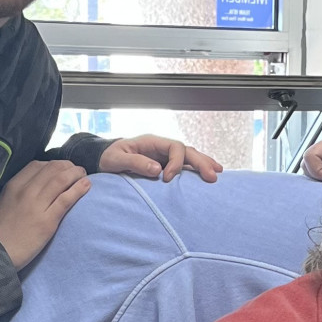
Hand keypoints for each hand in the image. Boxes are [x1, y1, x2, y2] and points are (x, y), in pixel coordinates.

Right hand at [0, 159, 89, 269]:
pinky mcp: (47, 221)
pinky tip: (87, 186)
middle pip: (51, 169)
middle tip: (77, 170)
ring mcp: (36, 205)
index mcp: (12, 186)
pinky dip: (78, 189)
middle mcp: (25, 191)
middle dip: (67, 166)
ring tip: (84, 175)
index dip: (53, 164)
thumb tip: (33, 188)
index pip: (36, 165)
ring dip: (76, 174)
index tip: (62, 168)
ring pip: (60, 180)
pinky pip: (65, 199)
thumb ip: (16, 194)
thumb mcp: (2, 204)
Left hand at [98, 134, 221, 181]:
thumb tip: (157, 170)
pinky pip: (185, 165)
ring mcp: (165, 156)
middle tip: (212, 177)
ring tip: (218, 172)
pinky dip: (197, 169)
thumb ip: (136, 162)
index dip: (176, 163)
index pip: (174, 147)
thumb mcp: (116, 160)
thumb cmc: (108, 158)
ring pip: (190, 156)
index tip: (167, 179)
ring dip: (204, 163)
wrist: (103, 159)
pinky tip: (208, 173)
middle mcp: (162, 147)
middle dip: (201, 162)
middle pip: (188, 151)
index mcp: (152, 142)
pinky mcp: (166, 166)